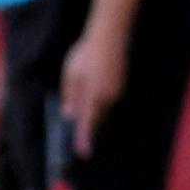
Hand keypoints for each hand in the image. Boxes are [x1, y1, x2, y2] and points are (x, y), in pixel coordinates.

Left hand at [61, 32, 127, 157]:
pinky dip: (100, 105)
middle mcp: (108, 97)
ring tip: (85, 120)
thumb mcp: (71, 74)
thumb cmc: (86, 54)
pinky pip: (109, 100)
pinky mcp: (120, 83)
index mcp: (94, 96)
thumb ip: (71, 96)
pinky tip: (93, 99)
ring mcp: (116, 90)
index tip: (82, 153)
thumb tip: (69, 114)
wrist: (109, 36)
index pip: (87, 124)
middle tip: (81, 140)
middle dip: (90, 128)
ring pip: (104, 109)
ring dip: (94, 116)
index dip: (84, 139)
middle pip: (97, 119)